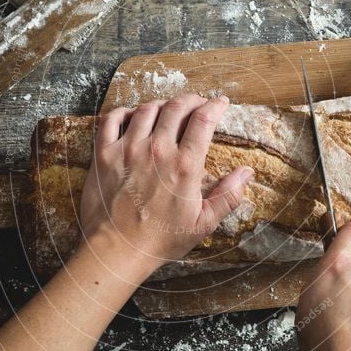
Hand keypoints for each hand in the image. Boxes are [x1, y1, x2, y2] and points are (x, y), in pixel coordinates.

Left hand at [80, 93, 253, 273]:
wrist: (117, 250)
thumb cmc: (160, 240)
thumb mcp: (203, 223)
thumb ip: (228, 195)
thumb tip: (246, 173)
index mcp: (184, 165)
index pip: (203, 120)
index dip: (215, 106)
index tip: (221, 103)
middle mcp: (156, 150)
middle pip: (177, 107)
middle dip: (192, 100)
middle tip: (198, 103)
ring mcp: (128, 149)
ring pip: (147, 109)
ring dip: (162, 104)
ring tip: (168, 110)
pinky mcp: (104, 154)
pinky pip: (112, 119)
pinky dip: (124, 111)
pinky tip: (133, 115)